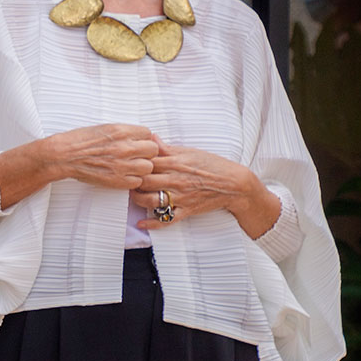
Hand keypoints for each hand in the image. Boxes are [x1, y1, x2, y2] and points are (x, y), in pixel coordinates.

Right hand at [41, 123, 161, 189]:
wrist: (63, 156)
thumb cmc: (79, 141)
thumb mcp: (104, 128)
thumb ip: (124, 133)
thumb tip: (139, 137)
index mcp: (121, 131)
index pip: (148, 133)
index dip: (142, 139)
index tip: (136, 142)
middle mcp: (124, 147)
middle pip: (152, 150)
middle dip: (145, 152)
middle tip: (135, 155)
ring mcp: (122, 165)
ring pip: (148, 167)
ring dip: (141, 167)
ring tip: (129, 166)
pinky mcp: (118, 180)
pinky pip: (137, 181)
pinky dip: (132, 180)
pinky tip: (122, 175)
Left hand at [130, 145, 276, 235]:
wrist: (233, 183)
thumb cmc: (212, 165)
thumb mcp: (189, 152)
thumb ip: (167, 148)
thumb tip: (150, 137)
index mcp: (174, 163)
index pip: (145, 163)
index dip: (134, 164)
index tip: (127, 164)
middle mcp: (175, 180)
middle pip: (144, 182)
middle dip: (132, 182)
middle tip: (127, 181)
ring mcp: (180, 197)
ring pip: (151, 200)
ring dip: (138, 200)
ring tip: (135, 196)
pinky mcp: (186, 210)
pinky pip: (166, 220)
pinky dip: (152, 223)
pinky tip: (141, 223)